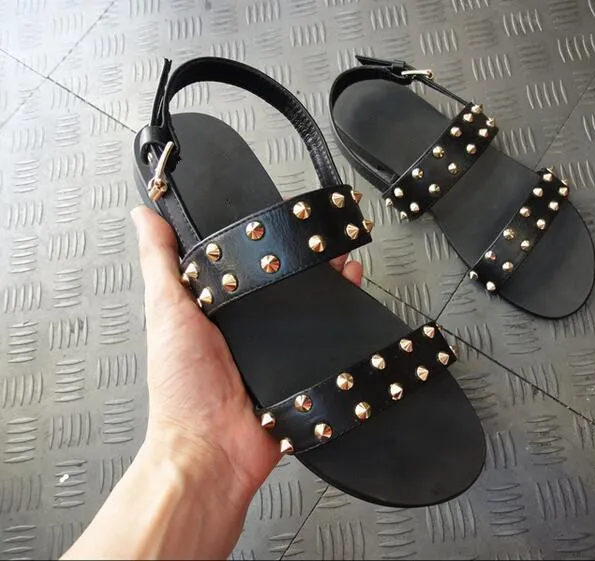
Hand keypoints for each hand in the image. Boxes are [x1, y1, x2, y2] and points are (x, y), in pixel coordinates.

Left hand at [131, 205, 363, 504]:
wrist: (214, 451)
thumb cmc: (183, 393)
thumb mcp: (167, 313)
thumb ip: (160, 263)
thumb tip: (144, 217)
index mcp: (215, 309)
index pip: (242, 262)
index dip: (260, 238)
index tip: (274, 214)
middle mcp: (247, 327)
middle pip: (282, 282)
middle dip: (304, 259)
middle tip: (318, 237)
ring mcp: (277, 348)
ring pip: (310, 307)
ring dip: (329, 283)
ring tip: (341, 260)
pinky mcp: (302, 370)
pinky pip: (330, 341)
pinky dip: (345, 320)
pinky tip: (352, 302)